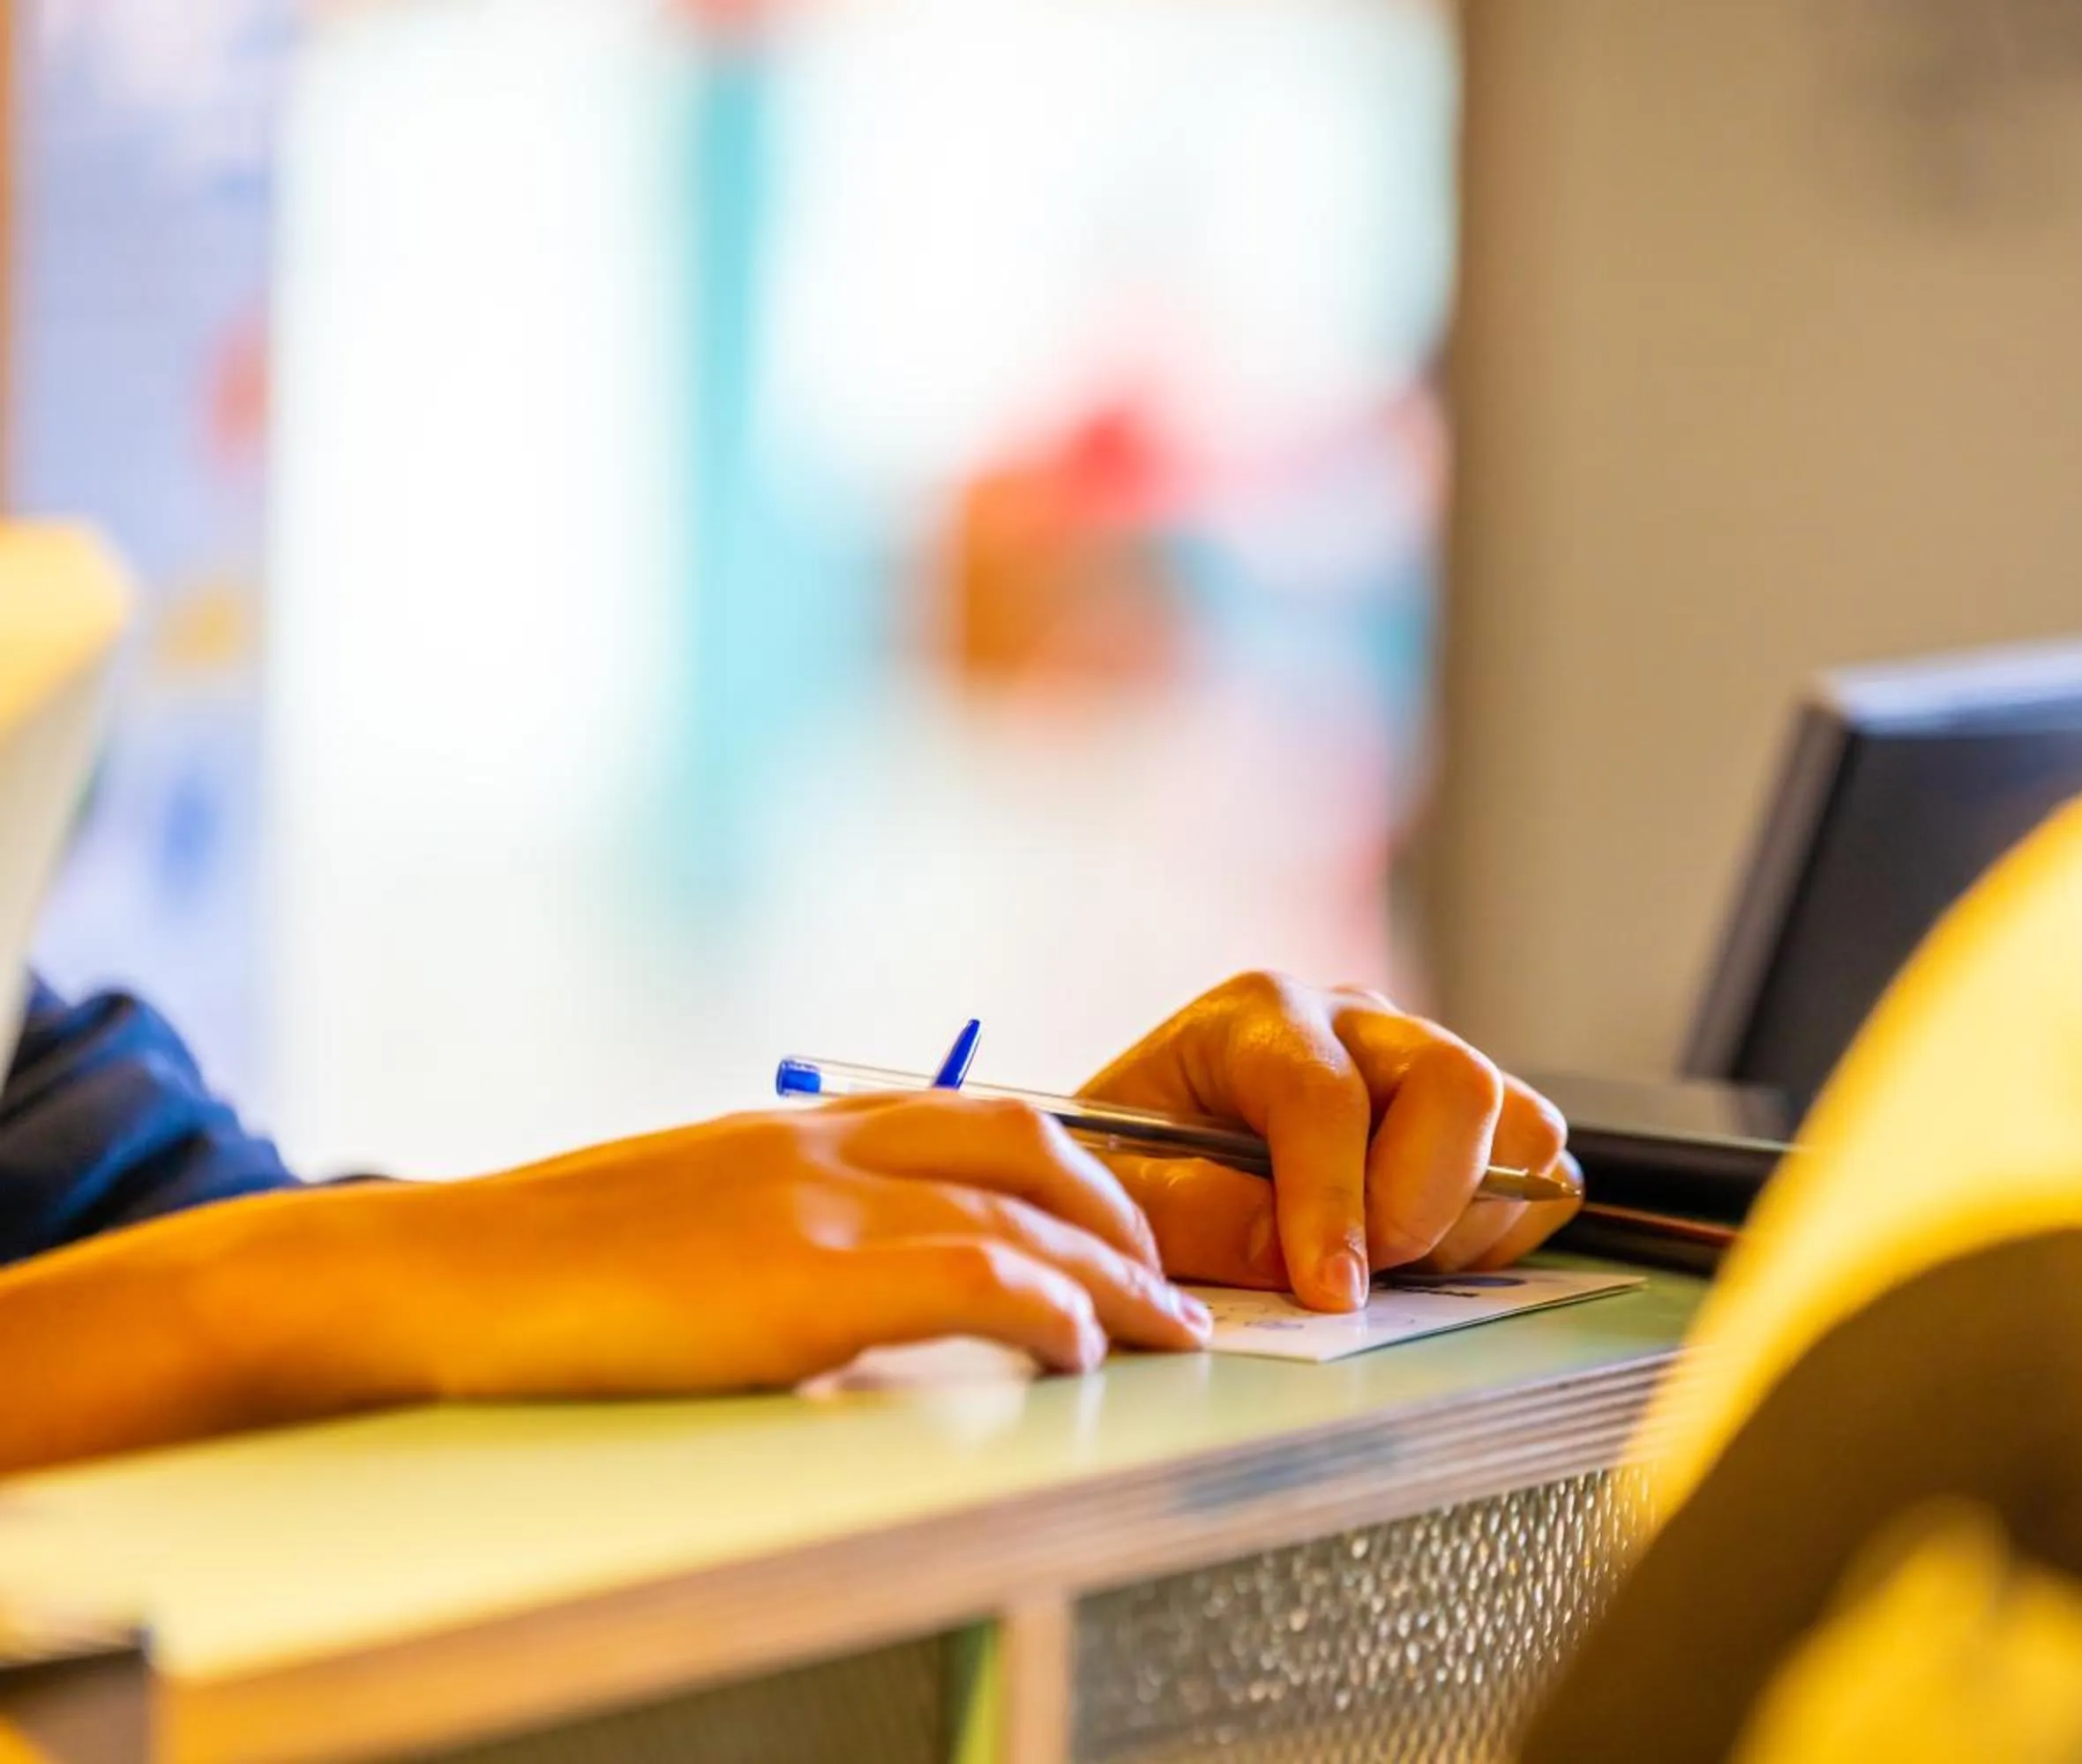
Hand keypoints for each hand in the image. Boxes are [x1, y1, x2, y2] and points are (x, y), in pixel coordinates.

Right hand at [385, 1094, 1214, 1396]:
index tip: (1120, 1225)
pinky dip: (1051, 1311)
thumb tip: (839, 1281)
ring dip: (1115, 1275)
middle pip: (1032, 1145)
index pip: (982, 1116)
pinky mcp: (800, 1283)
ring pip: (1025, 1211)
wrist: (432, 1276)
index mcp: (799, 1128)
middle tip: (1165, 1284)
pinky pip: (976, 1277)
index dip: (1077, 1170)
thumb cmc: (543, 1266)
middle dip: (1122, 1213)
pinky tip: (1080, 1350)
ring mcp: (816, 1206)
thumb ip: (779, 1225)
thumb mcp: (687, 1215)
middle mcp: (824, 1146)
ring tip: (1164, 1333)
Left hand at [1082, 973, 1579, 1311]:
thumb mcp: (1123, 1187)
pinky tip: (1422, 1250)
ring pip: (1519, 1125)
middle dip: (1417, 1203)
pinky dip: (1499, 1227)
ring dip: (1465, 1218)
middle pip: (1457, 1083)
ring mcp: (1426, 1061)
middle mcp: (1358, 1021)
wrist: (1157, 1147)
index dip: (1334, 1203)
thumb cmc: (1137, 1160)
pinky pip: (1542, 1170)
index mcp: (1260, 1017)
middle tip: (1360, 1273)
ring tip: (1387, 1258)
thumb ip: (1191, 1213)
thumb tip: (1289, 1254)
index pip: (1327, 1097)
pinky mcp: (1474, 1115)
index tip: (1330, 1292)